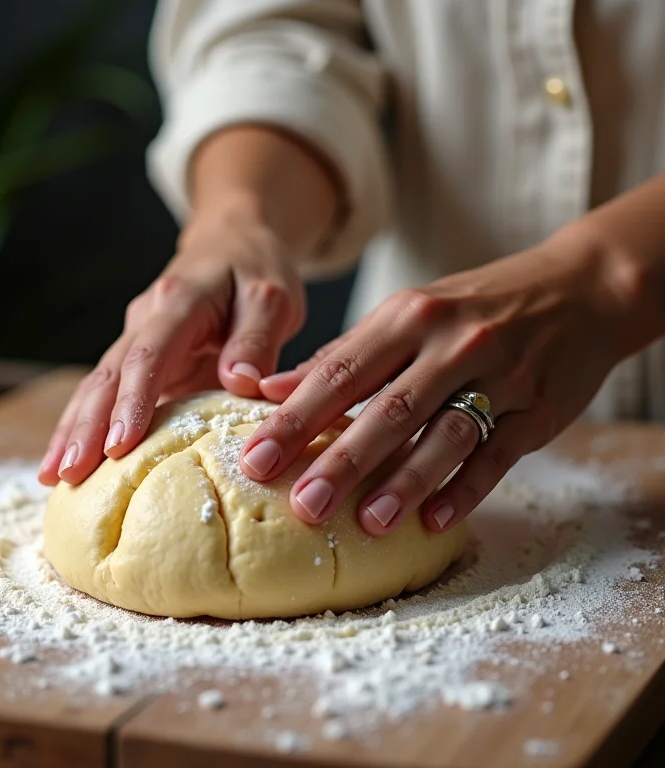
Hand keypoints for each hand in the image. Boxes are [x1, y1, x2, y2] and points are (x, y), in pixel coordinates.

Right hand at [38, 200, 304, 485]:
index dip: (133, 400)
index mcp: (180, 302)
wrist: (233, 243)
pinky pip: (108, 393)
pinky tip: (68, 459)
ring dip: (74, 429)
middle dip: (86, 425)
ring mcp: (138, 339)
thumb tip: (242, 382)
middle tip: (69, 473)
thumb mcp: (272, 297)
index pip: (149, 354)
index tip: (120, 444)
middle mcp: (147, 319)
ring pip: (97, 385)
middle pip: (108, 374)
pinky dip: (86, 425)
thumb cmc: (254, 270)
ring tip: (52, 476)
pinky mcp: (141, 359)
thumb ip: (258, 338)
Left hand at [240, 227, 634, 533]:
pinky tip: (433, 521)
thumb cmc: (475, 307)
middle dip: (341, 460)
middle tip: (302, 505)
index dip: (295, 418)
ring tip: (368, 523)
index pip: (340, 372)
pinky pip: (497, 455)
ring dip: (405, 480)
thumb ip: (342, 355)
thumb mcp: (407, 313)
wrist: (579, 289)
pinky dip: (465, 490)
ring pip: (444, 434)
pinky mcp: (538, 410)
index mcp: (407, 316)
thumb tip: (271, 389)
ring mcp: (500, 376)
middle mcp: (450, 343)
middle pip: (387, 408)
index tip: (255, 458)